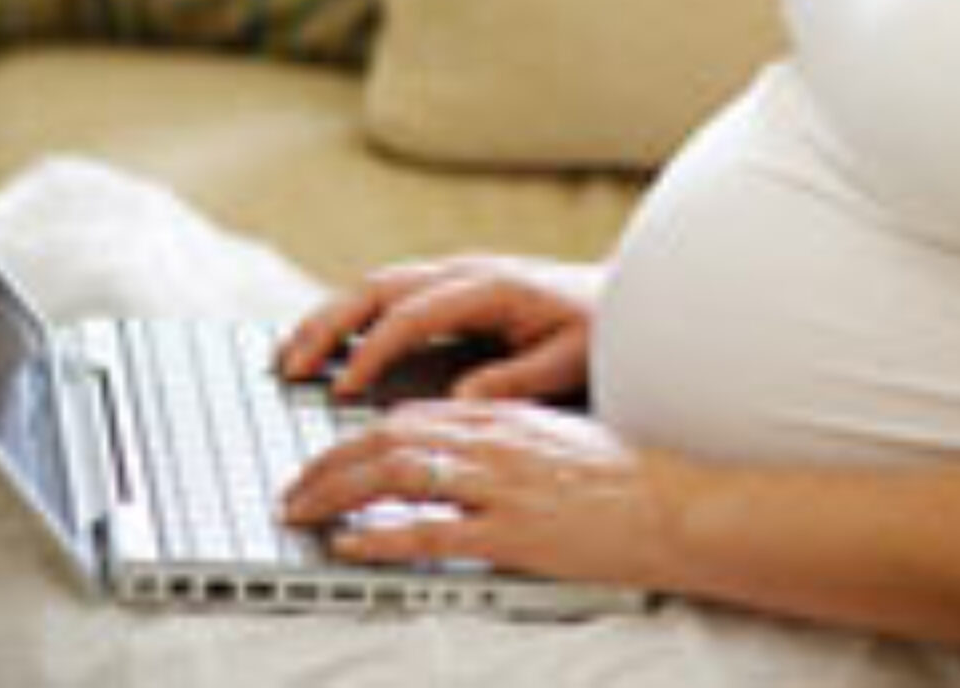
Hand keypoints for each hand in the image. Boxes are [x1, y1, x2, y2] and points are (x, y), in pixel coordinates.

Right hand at [275, 254, 600, 401]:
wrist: (621, 298)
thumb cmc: (599, 333)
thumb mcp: (571, 361)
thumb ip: (518, 379)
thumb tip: (459, 397)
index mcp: (492, 287)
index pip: (415, 315)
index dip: (373, 351)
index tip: (340, 389)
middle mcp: (466, 271)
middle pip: (380, 287)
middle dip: (328, 325)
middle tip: (288, 367)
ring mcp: (455, 274)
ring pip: (376, 286)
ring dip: (328, 317)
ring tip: (287, 357)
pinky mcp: (450, 286)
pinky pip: (388, 294)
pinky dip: (349, 316)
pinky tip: (324, 346)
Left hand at [280, 398, 683, 589]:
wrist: (669, 505)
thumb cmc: (613, 479)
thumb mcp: (544, 441)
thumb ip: (490, 440)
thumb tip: (433, 455)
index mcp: (498, 415)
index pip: (403, 416)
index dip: (349, 438)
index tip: (317, 461)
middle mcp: (491, 439)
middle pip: (386, 438)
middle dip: (326, 464)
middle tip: (290, 492)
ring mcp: (499, 484)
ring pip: (396, 473)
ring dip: (337, 492)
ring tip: (302, 512)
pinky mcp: (510, 530)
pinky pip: (431, 530)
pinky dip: (381, 535)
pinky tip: (350, 544)